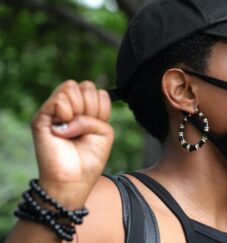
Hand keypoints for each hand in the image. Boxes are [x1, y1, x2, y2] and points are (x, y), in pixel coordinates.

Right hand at [31, 80, 113, 208]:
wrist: (75, 180)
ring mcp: (54, 112)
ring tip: (75, 128)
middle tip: (86, 126)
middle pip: (85, 85)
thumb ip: (98, 112)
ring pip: (70, 87)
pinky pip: (59, 100)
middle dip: (92, 106)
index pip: (95, 90)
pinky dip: (68, 113)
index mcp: (83, 111)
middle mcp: (68, 108)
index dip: (101, 106)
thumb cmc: (90, 159)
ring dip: (80, 108)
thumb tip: (72, 110)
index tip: (98, 123)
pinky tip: (65, 129)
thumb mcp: (105, 132)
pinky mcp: (42, 119)